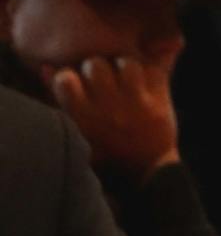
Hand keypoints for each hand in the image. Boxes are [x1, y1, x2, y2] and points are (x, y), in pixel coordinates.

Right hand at [33, 29, 177, 179]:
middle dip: (97, 66)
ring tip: (125, 76)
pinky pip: (154, 71)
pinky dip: (151, 71)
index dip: (68, 75)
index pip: (65, 80)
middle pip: (96, 64)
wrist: (148, 173)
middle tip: (102, 77)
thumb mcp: (76, 133)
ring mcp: (137, 104)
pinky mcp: (159, 102)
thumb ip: (60, 101)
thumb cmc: (105, 154)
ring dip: (125, 66)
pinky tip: (145, 80)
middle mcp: (109, 109)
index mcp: (84, 118)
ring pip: (127, 62)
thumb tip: (47, 67)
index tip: (74, 81)